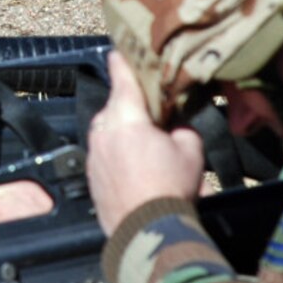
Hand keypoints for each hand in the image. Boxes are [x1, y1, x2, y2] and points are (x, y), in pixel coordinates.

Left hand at [86, 54, 203, 231]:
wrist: (147, 231)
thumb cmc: (169, 189)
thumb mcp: (191, 150)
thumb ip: (182, 129)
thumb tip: (176, 128)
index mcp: (126, 117)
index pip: (122, 78)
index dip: (122, 62)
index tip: (118, 51)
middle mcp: (103, 131)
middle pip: (115, 107)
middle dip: (130, 107)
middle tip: (152, 114)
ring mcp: (93, 155)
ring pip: (107, 131)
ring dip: (122, 132)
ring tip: (146, 146)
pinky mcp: (91, 175)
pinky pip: (103, 154)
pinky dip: (116, 154)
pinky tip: (135, 167)